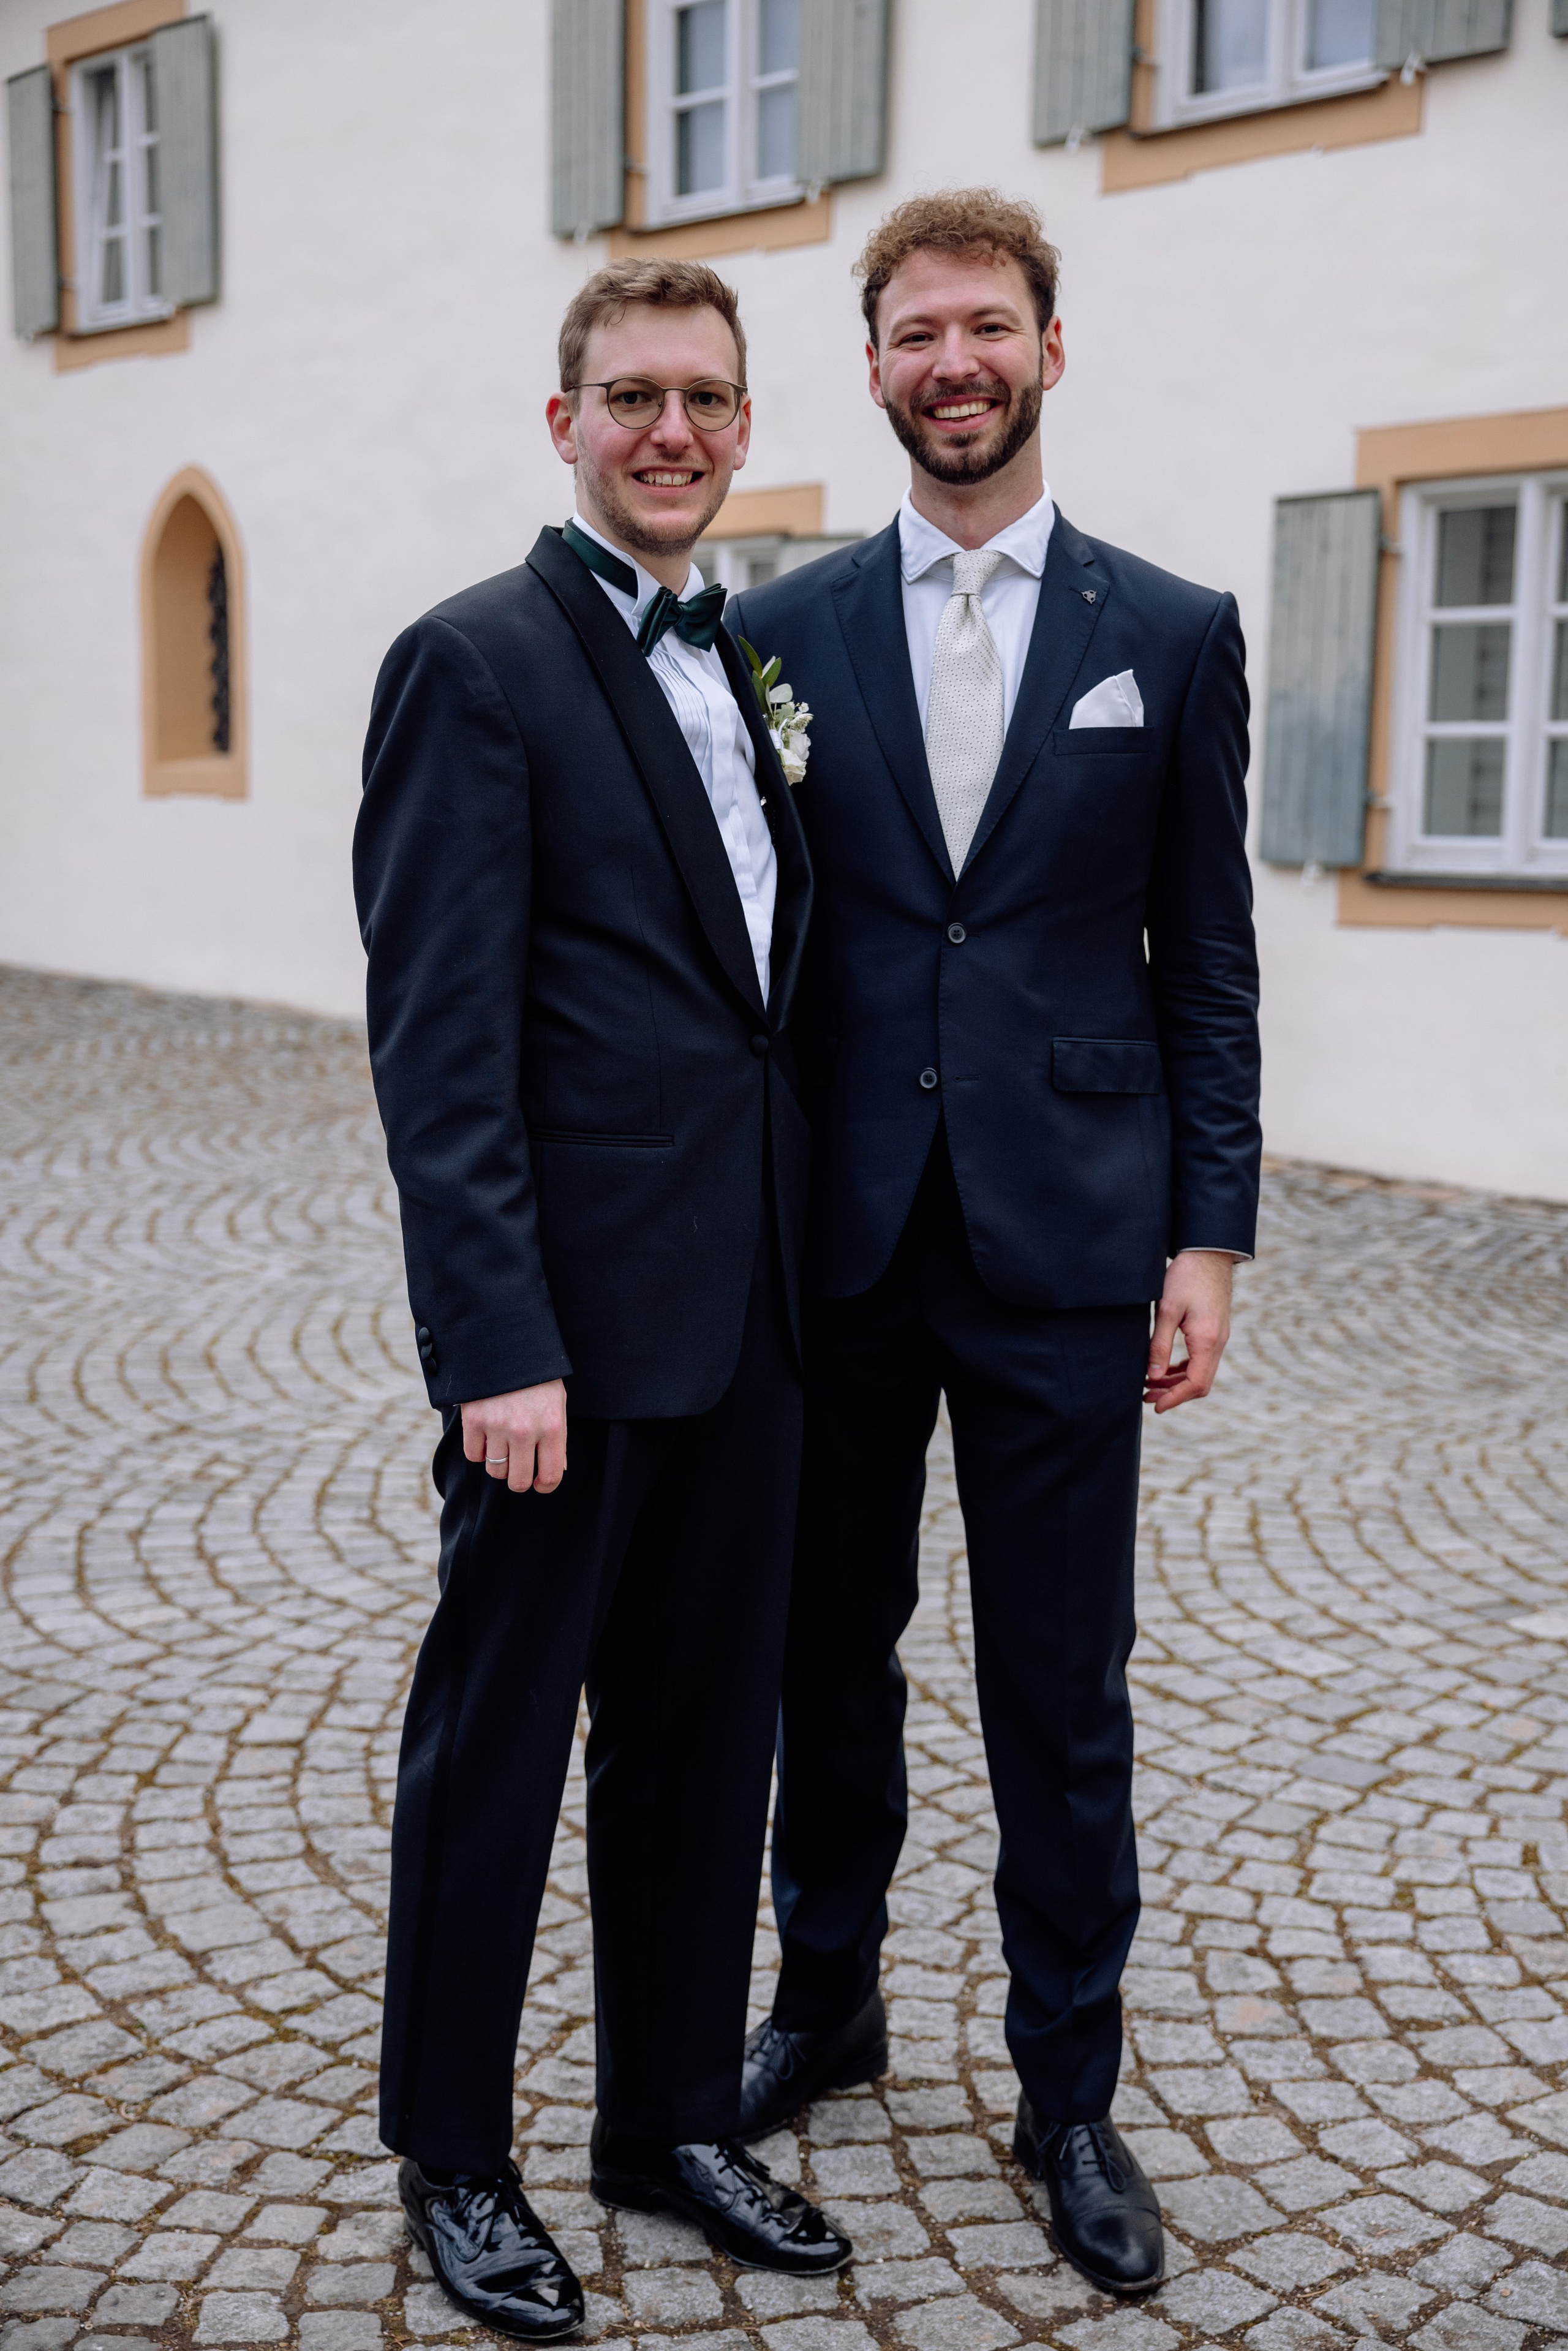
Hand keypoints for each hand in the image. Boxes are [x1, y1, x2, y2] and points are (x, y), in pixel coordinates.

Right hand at [461, 1380, 567, 1492]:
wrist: (505, 1343)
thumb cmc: (536, 1376)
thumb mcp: (556, 1402)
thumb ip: (557, 1437)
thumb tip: (556, 1471)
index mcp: (552, 1426)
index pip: (551, 1475)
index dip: (545, 1485)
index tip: (539, 1483)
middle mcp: (525, 1431)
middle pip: (519, 1481)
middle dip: (519, 1480)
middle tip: (518, 1470)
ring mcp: (497, 1427)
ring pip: (495, 1470)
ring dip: (499, 1463)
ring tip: (503, 1445)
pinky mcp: (473, 1420)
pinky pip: (473, 1455)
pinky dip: (479, 1451)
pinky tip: (486, 1436)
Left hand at [1145, 1252, 1233, 1413]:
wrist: (1208, 1254)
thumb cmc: (1186, 1277)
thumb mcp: (1167, 1310)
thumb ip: (1160, 1344)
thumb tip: (1152, 1375)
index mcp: (1207, 1341)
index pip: (1196, 1384)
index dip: (1175, 1399)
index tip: (1155, 1406)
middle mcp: (1218, 1342)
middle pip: (1200, 1383)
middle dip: (1174, 1394)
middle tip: (1146, 1396)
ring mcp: (1218, 1337)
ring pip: (1201, 1372)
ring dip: (1177, 1382)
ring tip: (1150, 1385)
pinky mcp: (1214, 1331)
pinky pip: (1201, 1359)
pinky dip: (1183, 1369)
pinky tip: (1165, 1368)